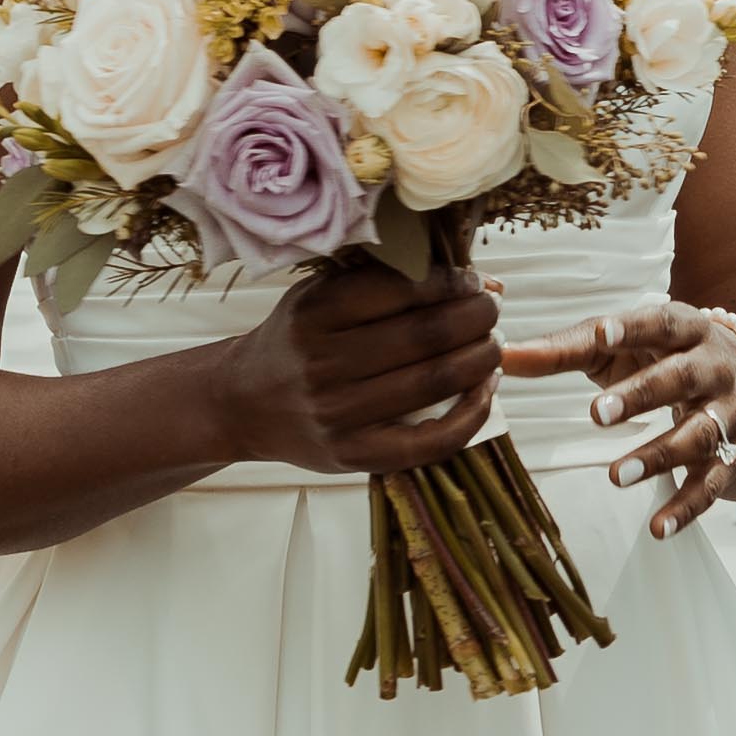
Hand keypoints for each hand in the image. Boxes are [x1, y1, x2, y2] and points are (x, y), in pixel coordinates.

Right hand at [216, 260, 500, 478]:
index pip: (402, 289)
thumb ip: (385, 280)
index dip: (451, 281)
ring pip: (434, 382)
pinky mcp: (353, 455)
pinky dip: (471, 415)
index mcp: (316, 313)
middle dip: (476, 316)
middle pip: (426, 335)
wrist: (242, 404)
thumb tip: (479, 280)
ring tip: (493, 344)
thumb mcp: (320, 294)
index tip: (473, 280)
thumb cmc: (296, 339)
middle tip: (491, 309)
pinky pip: (430, 442)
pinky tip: (486, 391)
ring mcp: (337, 414)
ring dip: (482, 359)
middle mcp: (323, 363)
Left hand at [503, 298, 735, 536]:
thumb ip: (564, 348)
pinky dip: (687, 507)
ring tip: (617, 476)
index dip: (634, 328)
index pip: (661, 323)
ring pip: (701, 433)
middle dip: (643, 395)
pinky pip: (713, 483)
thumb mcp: (623, 343)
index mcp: (685, 328)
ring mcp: (728, 411)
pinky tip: (658, 529)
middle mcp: (713, 366)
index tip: (603, 333)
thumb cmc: (664, 352)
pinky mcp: (732, 454)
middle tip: (597, 413)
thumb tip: (502, 356)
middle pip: (681, 378)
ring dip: (660, 455)